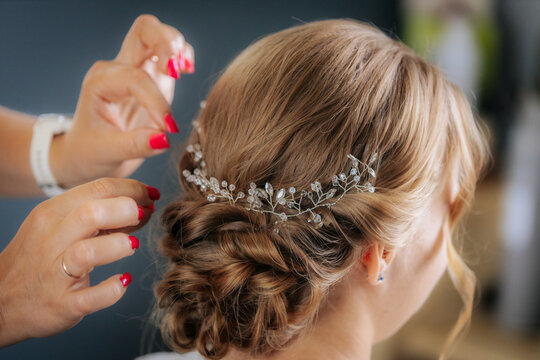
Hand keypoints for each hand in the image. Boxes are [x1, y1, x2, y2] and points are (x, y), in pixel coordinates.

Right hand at [0, 178, 158, 346]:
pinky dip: (113, 288)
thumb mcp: (61, 226)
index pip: (99, 188)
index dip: (134, 188)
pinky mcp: (62, 304)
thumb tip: (143, 205)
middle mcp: (51, 240)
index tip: (151, 195)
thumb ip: (101, 214)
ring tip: (131, 245)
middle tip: (143, 216)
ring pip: (88, 252)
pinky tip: (123, 281)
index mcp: (52, 213)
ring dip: (119, 245)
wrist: (1, 301)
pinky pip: (92, 297)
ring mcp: (55, 274)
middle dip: (127, 210)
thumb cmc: (41, 258)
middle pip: (93, 213)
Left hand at [51, 14, 194, 187]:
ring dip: (176, 46)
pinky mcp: (153, 77)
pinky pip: (170, 51)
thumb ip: (135, 146)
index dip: (157, 102)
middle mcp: (117, 68)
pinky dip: (182, 54)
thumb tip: (165, 139)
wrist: (88, 153)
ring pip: (157, 33)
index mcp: (101, 82)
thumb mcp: (108, 153)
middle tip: (178, 72)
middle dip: (166, 44)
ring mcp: (135, 68)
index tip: (169, 130)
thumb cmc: (91, 152)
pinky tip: (187, 70)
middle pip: (144, 30)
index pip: (136, 79)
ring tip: (185, 70)